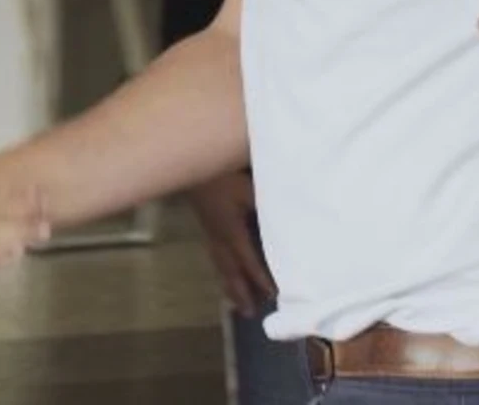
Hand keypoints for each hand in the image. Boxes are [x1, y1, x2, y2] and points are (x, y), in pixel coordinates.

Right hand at [185, 170, 275, 316]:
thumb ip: (266, 206)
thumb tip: (290, 221)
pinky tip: (224, 273)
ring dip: (230, 286)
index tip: (273, 296)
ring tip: (236, 304)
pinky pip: (215, 257)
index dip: (260, 278)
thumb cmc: (221, 175)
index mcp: (231, 231)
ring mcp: (210, 233)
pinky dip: (222, 271)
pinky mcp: (206, 227)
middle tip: (249, 314)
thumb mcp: (249, 188)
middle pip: (231, 270)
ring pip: (220, 266)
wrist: (188, 164)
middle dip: (241, 292)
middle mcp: (219, 238)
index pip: (248, 260)